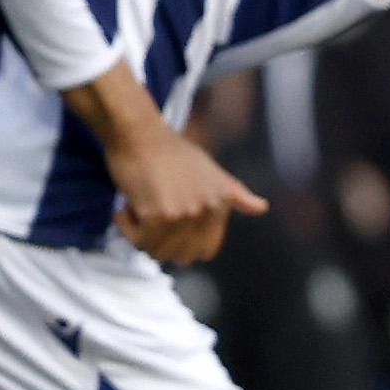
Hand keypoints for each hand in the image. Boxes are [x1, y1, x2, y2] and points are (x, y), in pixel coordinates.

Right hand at [108, 119, 264, 264]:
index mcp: (222, 202)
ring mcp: (185, 214)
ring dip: (141, 234)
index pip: (207, 251)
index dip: (183, 245)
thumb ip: (235, 194)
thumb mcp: (212, 171)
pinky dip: (127, 227)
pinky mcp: (159, 215)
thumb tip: (262, 208)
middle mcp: (208, 210)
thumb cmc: (170, 151)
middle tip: (149, 217)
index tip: (168, 228)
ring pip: (157, 251)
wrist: (140, 133)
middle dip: (160, 243)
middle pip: (181, 256)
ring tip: (139, 207)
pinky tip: (127, 207)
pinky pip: (139, 241)